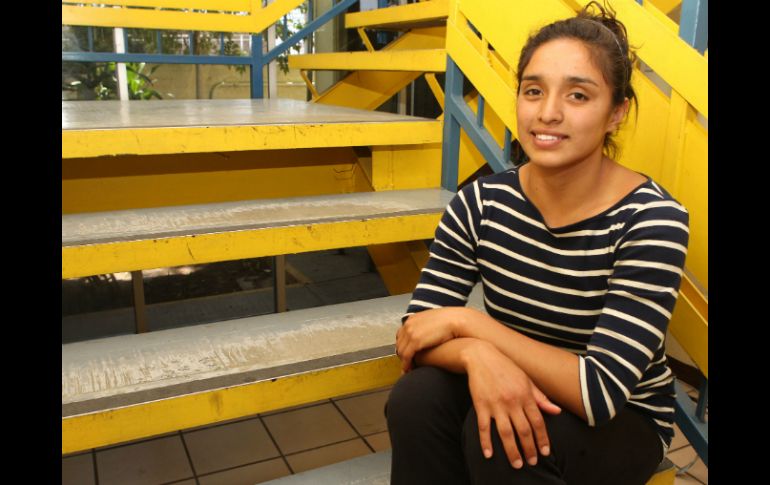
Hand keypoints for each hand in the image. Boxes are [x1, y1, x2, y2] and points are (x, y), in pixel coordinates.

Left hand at [396, 307, 469, 372]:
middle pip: (399, 344)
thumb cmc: (451, 321)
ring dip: (404, 361)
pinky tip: (409, 369)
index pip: (401, 335)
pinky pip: (406, 356)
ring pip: (401, 351)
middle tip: (407, 364)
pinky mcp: (415, 341)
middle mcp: (409, 325)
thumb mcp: (434, 321)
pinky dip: (406, 364)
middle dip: (402, 355)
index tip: (407, 354)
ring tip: (409, 369)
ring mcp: (411, 332)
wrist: (457, 320)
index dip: (404, 346)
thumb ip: (427, 327)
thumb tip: (428, 335)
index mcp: (412, 319)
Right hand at [463, 340, 561, 467]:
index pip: (538, 422)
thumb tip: (557, 411)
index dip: (543, 439)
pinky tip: (489, 454)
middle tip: (532, 462)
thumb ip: (540, 397)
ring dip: (512, 451)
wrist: (482, 356)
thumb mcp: (526, 380)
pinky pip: (484, 427)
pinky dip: (486, 442)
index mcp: (525, 395)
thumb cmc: (506, 368)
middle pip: (524, 431)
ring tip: (517, 464)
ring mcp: (496, 404)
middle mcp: (512, 401)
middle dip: (529, 449)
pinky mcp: (481, 405)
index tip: (545, 452)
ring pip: (506, 433)